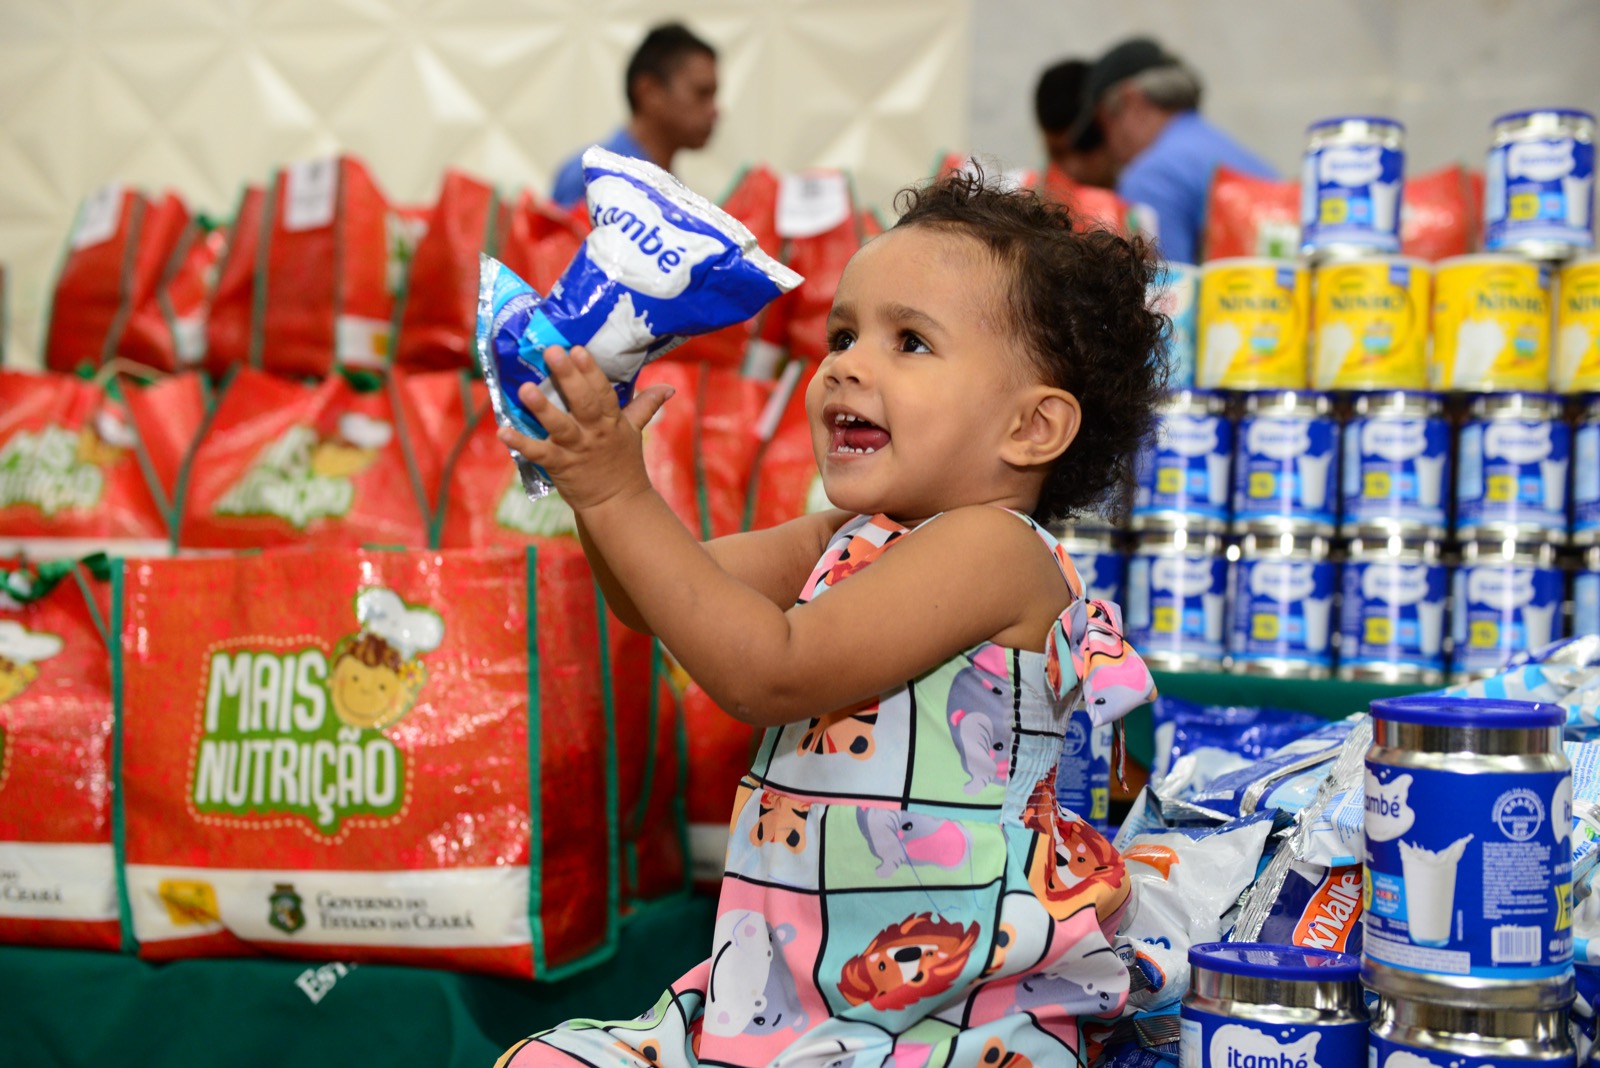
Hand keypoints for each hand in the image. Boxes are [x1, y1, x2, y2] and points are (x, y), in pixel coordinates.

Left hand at [495, 345, 673, 513]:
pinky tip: (502, 431)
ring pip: (559, 426)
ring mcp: (576, 450)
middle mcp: (594, 433)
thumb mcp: (635, 432)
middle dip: (568, 377)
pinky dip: (520, 443)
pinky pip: (538, 454)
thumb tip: (668, 388)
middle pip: (583, 403)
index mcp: (612, 421)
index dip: (591, 370)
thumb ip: (645, 406)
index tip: (578, 348)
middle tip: (552, 352)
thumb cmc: (623, 464)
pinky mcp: (560, 467)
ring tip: (525, 388)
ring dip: (542, 408)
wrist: (619, 504)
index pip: (603, 391)